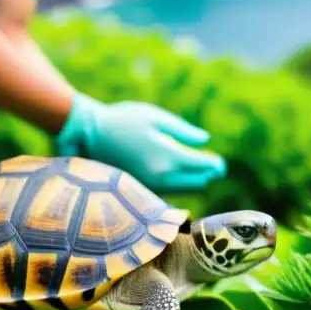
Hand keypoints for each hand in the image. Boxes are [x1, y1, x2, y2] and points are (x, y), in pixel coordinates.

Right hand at [55, 93, 225, 191]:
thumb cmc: (123, 120)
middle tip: (215, 169)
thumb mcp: (156, 118)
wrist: (89, 135)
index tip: (221, 164)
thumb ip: (183, 131)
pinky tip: (176, 175)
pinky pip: (166, 191)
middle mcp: (162, 176)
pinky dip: (176, 184)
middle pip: (195, 183)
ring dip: (191, 182)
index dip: (215, 165)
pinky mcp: (138, 188)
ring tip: (199, 172)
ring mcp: (149, 185)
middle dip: (206, 175)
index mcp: (169, 157)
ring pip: (180, 190)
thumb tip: (204, 141)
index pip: (202, 167)